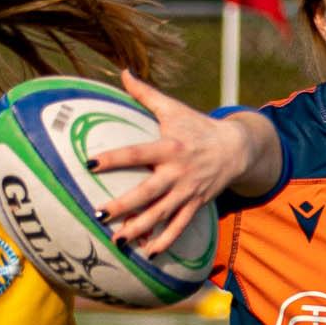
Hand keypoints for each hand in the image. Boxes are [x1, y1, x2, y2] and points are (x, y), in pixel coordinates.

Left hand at [86, 72, 271, 257]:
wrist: (236, 149)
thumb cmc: (197, 126)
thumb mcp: (173, 108)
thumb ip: (145, 93)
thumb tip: (122, 71)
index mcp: (169, 147)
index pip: (136, 153)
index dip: (113, 158)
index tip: (89, 164)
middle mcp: (177, 172)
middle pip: (147, 192)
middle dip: (122, 205)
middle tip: (98, 214)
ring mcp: (187, 192)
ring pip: (161, 215)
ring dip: (140, 229)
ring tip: (117, 240)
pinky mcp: (195, 205)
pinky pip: (179, 227)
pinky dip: (165, 241)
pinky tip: (148, 254)